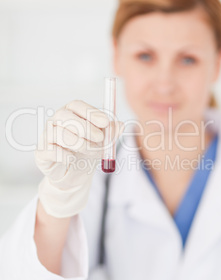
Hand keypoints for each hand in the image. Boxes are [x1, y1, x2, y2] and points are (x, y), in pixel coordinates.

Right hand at [35, 100, 123, 217]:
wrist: (74, 174)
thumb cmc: (87, 151)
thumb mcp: (103, 142)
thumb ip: (111, 133)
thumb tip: (121, 125)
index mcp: (70, 112)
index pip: (77, 105)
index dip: (91, 112)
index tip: (106, 122)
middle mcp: (55, 121)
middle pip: (65, 116)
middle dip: (85, 127)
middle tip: (99, 138)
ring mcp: (46, 135)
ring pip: (60, 134)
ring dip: (80, 144)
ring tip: (90, 152)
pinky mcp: (41, 152)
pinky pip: (52, 151)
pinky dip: (65, 156)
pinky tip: (72, 159)